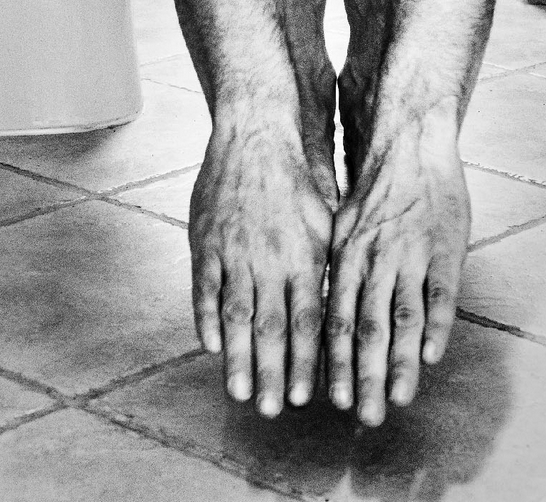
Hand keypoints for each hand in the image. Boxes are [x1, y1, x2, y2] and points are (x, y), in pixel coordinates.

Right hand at [188, 120, 333, 415]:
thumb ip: (328, 265)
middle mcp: (269, 258)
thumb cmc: (297, 179)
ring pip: (236, 314)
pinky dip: (208, 319)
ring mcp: (234, 251)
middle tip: (269, 410)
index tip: (306, 397)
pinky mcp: (206, 241)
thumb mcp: (326, 219)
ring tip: (238, 392)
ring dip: (237, 358)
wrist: (256, 135)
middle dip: (270, 373)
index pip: (307, 319)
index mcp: (304, 254)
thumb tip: (339, 307)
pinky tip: (212, 347)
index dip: (305, 360)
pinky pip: (206, 288)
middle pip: (270, 326)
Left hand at [325, 110, 470, 425]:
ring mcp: (411, 256)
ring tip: (396, 401)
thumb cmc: (374, 190)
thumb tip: (320, 313)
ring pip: (402, 319)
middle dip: (364, 377)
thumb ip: (335, 270)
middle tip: (363, 417)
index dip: (334, 362)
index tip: (330, 400)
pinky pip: (439, 295)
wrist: (409, 144)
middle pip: (368, 328)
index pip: (337, 320)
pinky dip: (435, 327)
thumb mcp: (340, 225)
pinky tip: (431, 357)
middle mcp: (376, 261)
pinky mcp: (444, 250)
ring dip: (399, 363)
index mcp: (347, 257)